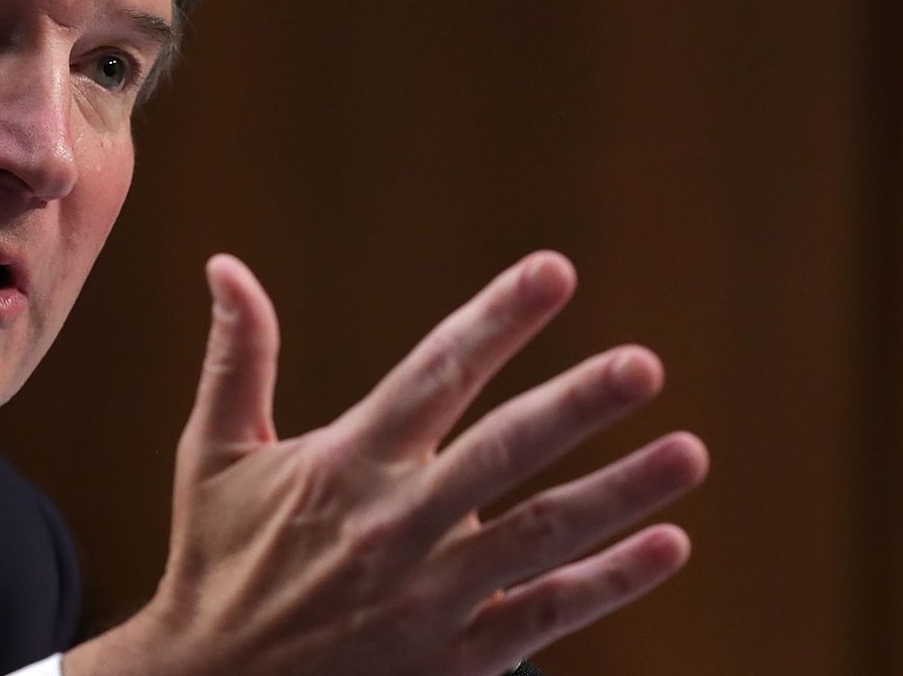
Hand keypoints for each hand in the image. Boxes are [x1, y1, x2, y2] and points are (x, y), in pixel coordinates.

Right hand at [65, 252, 707, 675]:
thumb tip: (225, 265)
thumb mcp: (212, 455)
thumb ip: (238, 358)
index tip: (555, 271)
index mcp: (347, 465)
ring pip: (544, 535)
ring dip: (621, 493)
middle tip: (643, 364)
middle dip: (577, 405)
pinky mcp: (456, 660)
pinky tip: (669, 545)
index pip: (436, 374)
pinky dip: (611, 582)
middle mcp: (397, 525)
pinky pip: (547, 615)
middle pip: (504, 452)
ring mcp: (432, 597)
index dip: (498, 320)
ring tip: (690, 452)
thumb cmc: (219, 560)